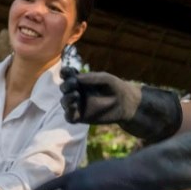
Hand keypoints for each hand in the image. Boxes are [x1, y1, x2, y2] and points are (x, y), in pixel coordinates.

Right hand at [60, 68, 182, 142]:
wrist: (126, 104)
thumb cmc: (116, 88)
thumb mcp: (105, 79)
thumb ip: (91, 78)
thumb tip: (75, 78)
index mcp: (81, 80)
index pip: (67, 75)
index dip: (65, 72)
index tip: (67, 72)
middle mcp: (77, 92)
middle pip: (64, 87)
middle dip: (66, 85)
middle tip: (74, 84)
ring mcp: (78, 105)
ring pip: (64, 102)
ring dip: (66, 98)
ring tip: (75, 95)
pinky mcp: (81, 117)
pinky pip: (69, 117)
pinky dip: (68, 112)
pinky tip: (74, 107)